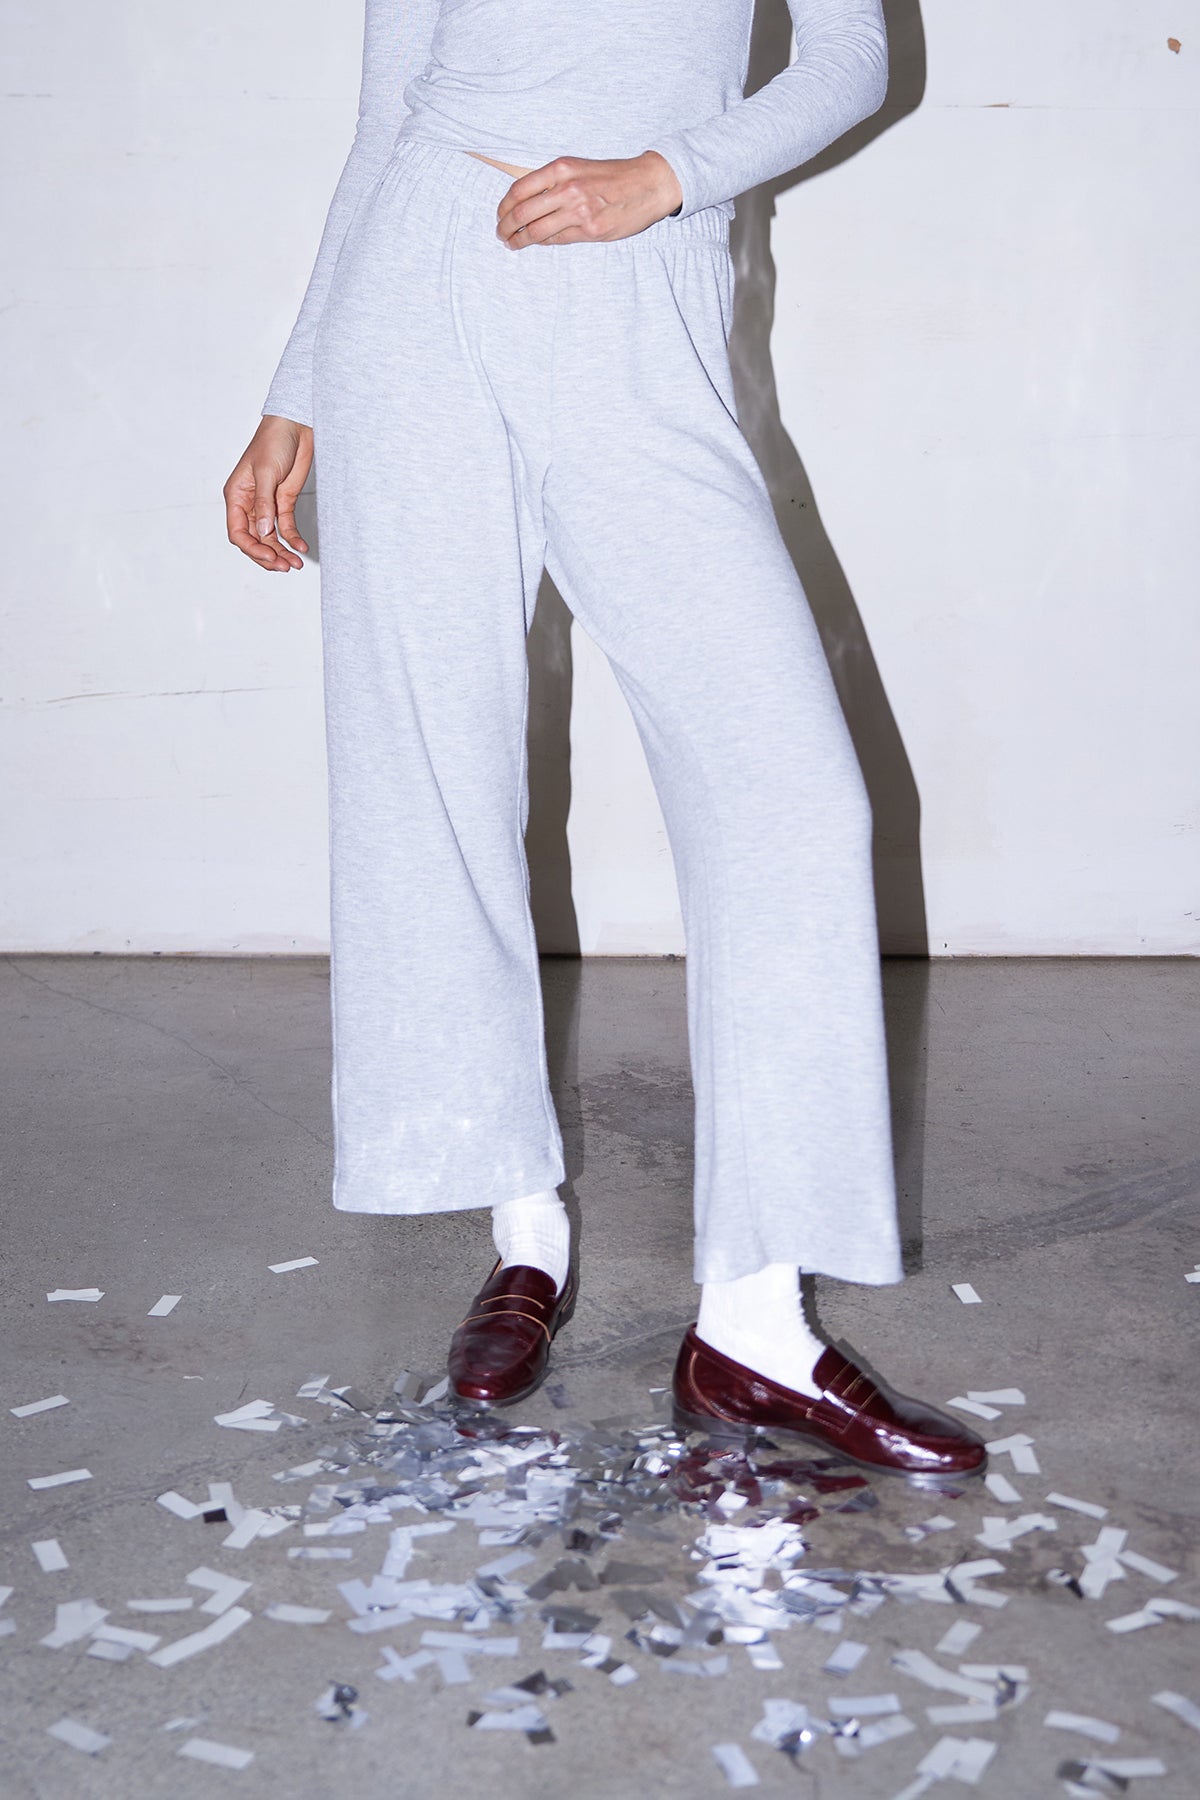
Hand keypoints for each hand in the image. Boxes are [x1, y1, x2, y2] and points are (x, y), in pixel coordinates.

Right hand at [223, 415, 312, 571]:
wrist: (296, 426)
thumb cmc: (273, 441)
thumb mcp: (265, 473)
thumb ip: (264, 504)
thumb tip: (263, 532)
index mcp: (236, 496)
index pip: (237, 532)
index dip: (252, 549)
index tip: (270, 558)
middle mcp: (249, 504)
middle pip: (254, 540)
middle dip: (268, 556)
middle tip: (286, 567)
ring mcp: (267, 505)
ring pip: (270, 538)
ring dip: (281, 552)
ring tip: (296, 565)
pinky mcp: (284, 502)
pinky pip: (286, 527)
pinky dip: (293, 539)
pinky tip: (302, 548)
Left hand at [497, 150, 682, 248]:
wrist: (648, 183)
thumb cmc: (613, 176)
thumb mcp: (579, 167)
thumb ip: (554, 181)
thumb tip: (527, 201)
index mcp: (561, 168)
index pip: (519, 190)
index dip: (504, 207)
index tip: (500, 215)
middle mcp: (567, 188)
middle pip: (522, 213)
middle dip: (505, 227)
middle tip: (500, 234)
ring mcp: (579, 211)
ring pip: (536, 231)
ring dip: (519, 240)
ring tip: (511, 243)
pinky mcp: (590, 231)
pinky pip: (557, 240)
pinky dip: (542, 242)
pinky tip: (536, 243)